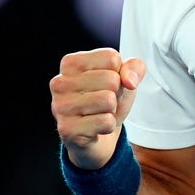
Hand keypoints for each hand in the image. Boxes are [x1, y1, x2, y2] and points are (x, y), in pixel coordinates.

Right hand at [50, 48, 145, 169]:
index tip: (107, 85)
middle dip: (116, 94)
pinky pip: (106, 122)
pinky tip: (96, 128)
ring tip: (99, 113)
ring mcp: (60, 106)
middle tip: (103, 103)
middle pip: (111, 79)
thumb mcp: (125, 79)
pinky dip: (109, 126)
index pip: (111, 57)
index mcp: (70, 63)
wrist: (100, 136)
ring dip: (111, 111)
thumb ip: (134, 67)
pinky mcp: (67, 129)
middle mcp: (59, 82)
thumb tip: (129, 80)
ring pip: (108, 100)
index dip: (120, 74)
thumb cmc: (108, 101)